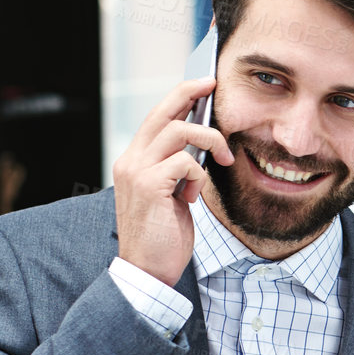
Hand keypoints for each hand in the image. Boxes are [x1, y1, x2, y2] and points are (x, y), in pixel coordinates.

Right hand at [113, 78, 234, 286]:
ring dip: (209, 139)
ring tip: (222, 158)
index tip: (204, 84)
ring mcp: (136, 171)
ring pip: (178, 131)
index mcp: (134, 161)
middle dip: (189, 91)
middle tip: (213, 83)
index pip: (156, 118)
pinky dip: (199, 175)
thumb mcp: (172, 195)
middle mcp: (130, 160)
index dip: (180, 97)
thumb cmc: (164, 236)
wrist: (147, 270)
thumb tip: (203, 147)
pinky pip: (185, 162)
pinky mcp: (149, 186)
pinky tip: (194, 197)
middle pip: (162, 111)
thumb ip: (180, 170)